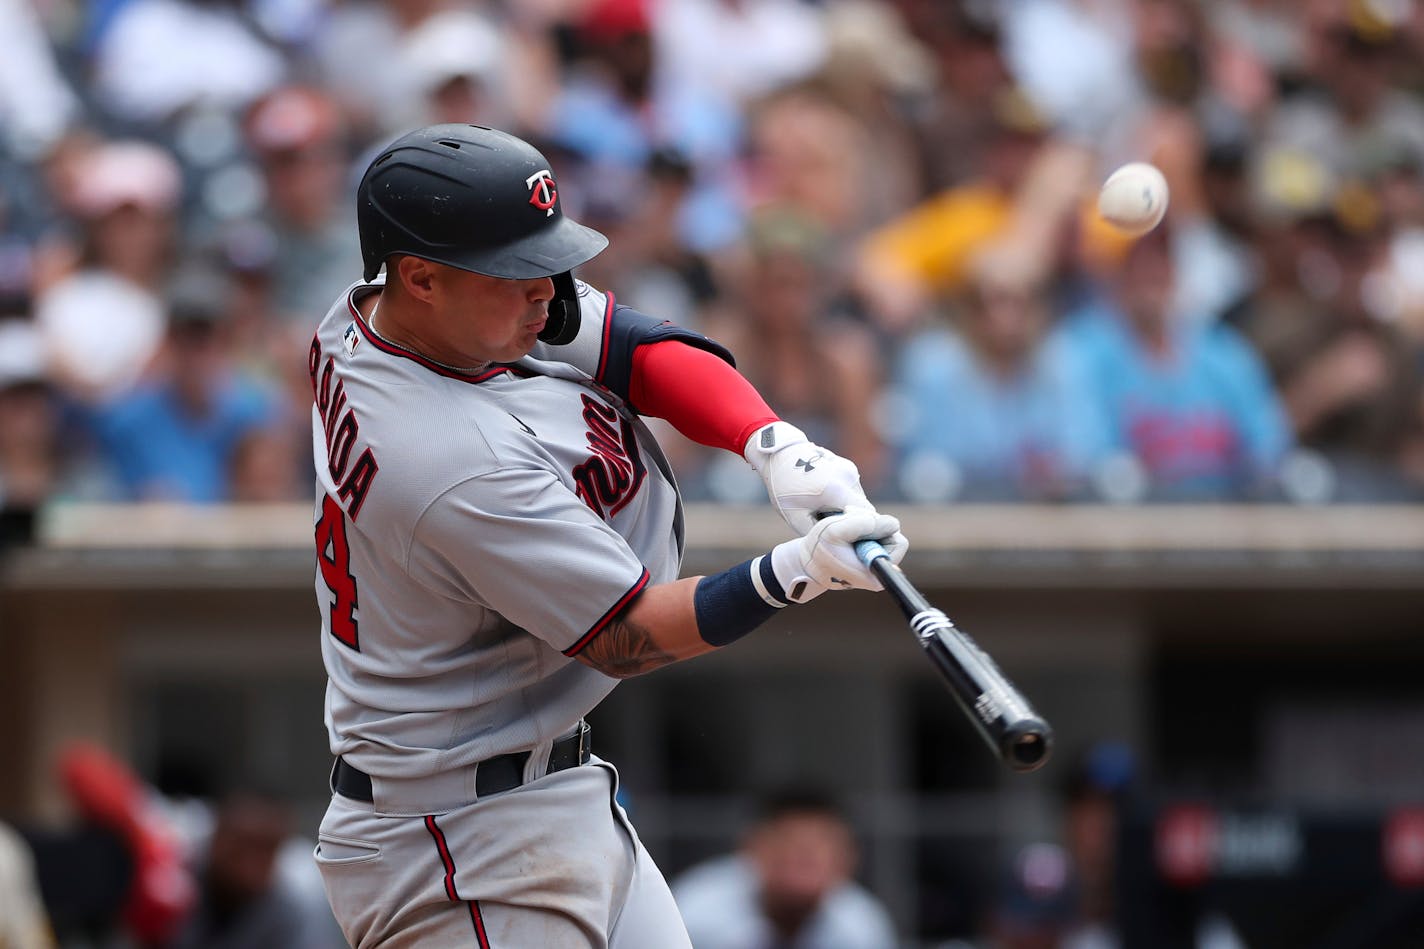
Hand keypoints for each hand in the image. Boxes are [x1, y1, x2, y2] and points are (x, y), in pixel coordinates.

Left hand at [744, 421, 874, 533]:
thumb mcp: (795, 517)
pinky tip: (824, 497)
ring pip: (858, 499)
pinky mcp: (848, 466)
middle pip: (864, 509)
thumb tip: (834, 548)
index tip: (856, 543)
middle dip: (854, 522)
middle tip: (836, 530)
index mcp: (835, 491)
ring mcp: (849, 469)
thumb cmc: (784, 487)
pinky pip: (853, 489)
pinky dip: (844, 497)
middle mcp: (847, 478)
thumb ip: (818, 534)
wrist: (779, 454)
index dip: (864, 532)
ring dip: (848, 509)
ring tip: (824, 510)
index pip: (866, 518)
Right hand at [768, 511, 907, 603]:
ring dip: (865, 524)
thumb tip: (893, 524)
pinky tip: (846, 531)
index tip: (859, 533)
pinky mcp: (869, 559)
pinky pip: (875, 536)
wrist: (807, 561)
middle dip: (872, 524)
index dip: (881, 530)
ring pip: (883, 534)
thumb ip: (864, 523)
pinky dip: (862, 528)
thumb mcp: (836, 530)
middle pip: (892, 536)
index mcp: (875, 573)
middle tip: (849, 524)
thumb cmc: (818, 549)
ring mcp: (874, 566)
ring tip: (845, 528)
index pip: (898, 543)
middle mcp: (879, 573)